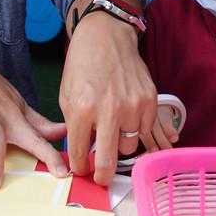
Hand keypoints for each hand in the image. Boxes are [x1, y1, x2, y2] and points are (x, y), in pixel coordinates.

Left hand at [59, 12, 158, 185]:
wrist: (106, 37)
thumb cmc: (82, 66)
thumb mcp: (66, 96)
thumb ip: (73, 126)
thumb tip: (81, 153)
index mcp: (81, 110)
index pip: (79, 153)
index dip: (79, 167)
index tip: (82, 169)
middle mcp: (108, 111)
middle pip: (108, 161)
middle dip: (102, 176)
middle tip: (101, 178)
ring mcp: (132, 106)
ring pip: (129, 148)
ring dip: (120, 145)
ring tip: (114, 131)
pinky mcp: (149, 101)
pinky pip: (145, 131)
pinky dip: (137, 131)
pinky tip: (130, 120)